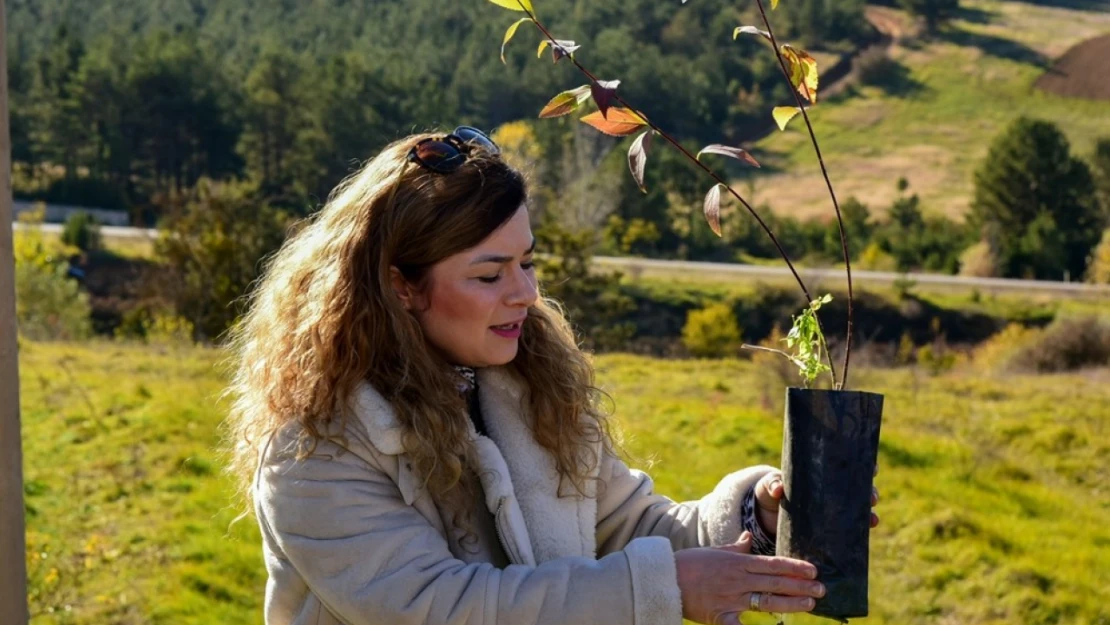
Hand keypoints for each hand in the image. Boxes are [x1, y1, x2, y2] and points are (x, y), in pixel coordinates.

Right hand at [676, 532, 824, 624]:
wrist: (664, 578)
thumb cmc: (689, 563)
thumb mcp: (714, 551)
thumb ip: (735, 546)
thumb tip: (748, 536)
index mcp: (738, 562)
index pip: (773, 563)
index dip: (795, 567)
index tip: (813, 570)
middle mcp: (738, 579)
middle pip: (775, 582)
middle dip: (800, 586)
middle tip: (821, 589)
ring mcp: (730, 598)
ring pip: (766, 600)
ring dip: (790, 602)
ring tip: (809, 603)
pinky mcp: (720, 616)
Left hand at [754, 466, 880, 535]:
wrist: (765, 514)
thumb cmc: (771, 490)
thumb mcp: (770, 485)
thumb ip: (773, 484)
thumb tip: (779, 489)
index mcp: (822, 474)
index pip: (847, 466)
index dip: (864, 465)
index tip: (873, 468)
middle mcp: (832, 491)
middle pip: (859, 489)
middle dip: (870, 493)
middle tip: (871, 498)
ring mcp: (832, 510)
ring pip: (858, 510)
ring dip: (868, 514)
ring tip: (872, 520)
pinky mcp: (828, 528)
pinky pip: (848, 529)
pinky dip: (858, 531)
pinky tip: (865, 534)